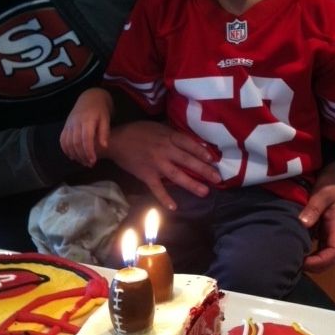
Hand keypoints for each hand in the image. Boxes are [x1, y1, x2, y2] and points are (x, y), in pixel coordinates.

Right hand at [60, 89, 112, 166]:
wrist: (90, 98)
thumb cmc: (100, 110)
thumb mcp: (106, 119)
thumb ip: (104, 132)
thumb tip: (104, 146)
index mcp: (87, 121)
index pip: (86, 139)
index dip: (89, 151)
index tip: (93, 161)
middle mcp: (75, 123)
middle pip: (75, 143)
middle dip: (82, 156)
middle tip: (89, 164)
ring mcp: (69, 124)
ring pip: (67, 143)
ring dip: (74, 155)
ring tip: (83, 162)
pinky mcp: (66, 126)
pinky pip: (62, 140)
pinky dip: (66, 149)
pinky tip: (72, 156)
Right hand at [105, 121, 220, 208]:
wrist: (116, 141)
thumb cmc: (138, 132)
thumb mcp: (158, 127)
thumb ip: (173, 135)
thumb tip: (193, 143)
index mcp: (168, 137)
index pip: (188, 144)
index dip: (201, 152)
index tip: (213, 159)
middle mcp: (164, 150)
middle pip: (187, 161)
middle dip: (203, 170)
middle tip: (217, 179)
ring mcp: (155, 164)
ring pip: (176, 175)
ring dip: (191, 184)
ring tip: (204, 192)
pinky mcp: (146, 175)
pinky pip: (157, 188)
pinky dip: (164, 198)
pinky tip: (174, 206)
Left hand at [299, 161, 334, 273]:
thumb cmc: (331, 183)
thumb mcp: (322, 193)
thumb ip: (314, 208)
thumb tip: (302, 224)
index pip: (334, 252)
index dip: (320, 262)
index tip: (302, 261)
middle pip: (331, 259)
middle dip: (316, 267)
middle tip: (295, 265)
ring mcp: (330, 232)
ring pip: (325, 255)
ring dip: (313, 262)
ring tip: (294, 261)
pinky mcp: (323, 229)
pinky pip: (320, 247)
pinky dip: (310, 253)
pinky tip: (296, 251)